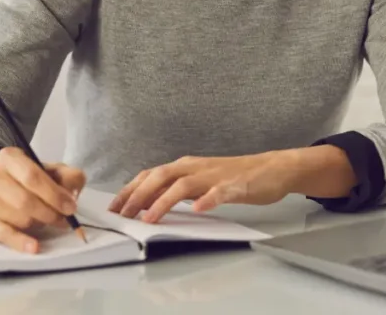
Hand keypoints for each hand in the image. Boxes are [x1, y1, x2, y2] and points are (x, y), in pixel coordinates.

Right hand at [0, 146, 85, 253]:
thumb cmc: (25, 178)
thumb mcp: (48, 169)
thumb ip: (67, 176)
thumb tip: (72, 194)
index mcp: (10, 157)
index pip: (32, 176)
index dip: (54, 194)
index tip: (70, 207)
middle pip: (25, 200)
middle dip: (49, 212)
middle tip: (64, 219)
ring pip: (18, 217)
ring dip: (39, 223)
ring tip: (47, 221)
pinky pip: (3, 234)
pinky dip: (20, 242)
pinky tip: (34, 246)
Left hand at [107, 151, 298, 223]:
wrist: (271, 168)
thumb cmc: (234, 177)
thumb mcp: (200, 181)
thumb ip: (178, 189)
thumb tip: (150, 203)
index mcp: (185, 166)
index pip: (151, 175)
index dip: (131, 189)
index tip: (114, 207)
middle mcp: (195, 167)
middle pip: (160, 177)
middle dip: (138, 196)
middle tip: (123, 215)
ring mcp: (214, 176)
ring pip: (183, 185)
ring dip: (163, 201)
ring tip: (149, 218)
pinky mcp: (235, 185)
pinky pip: (219, 192)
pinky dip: (208, 200)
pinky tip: (199, 209)